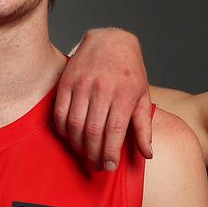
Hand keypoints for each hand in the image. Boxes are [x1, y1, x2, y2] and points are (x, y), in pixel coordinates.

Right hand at [56, 28, 153, 169]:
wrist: (111, 39)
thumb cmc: (129, 71)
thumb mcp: (142, 97)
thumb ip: (144, 127)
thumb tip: (147, 154)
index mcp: (124, 94)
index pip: (114, 131)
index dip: (110, 153)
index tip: (109, 166)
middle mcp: (102, 89)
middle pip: (93, 132)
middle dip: (94, 154)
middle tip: (96, 164)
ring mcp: (82, 84)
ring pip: (75, 125)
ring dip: (78, 145)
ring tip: (85, 153)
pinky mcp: (67, 81)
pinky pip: (60, 113)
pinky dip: (63, 130)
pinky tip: (71, 137)